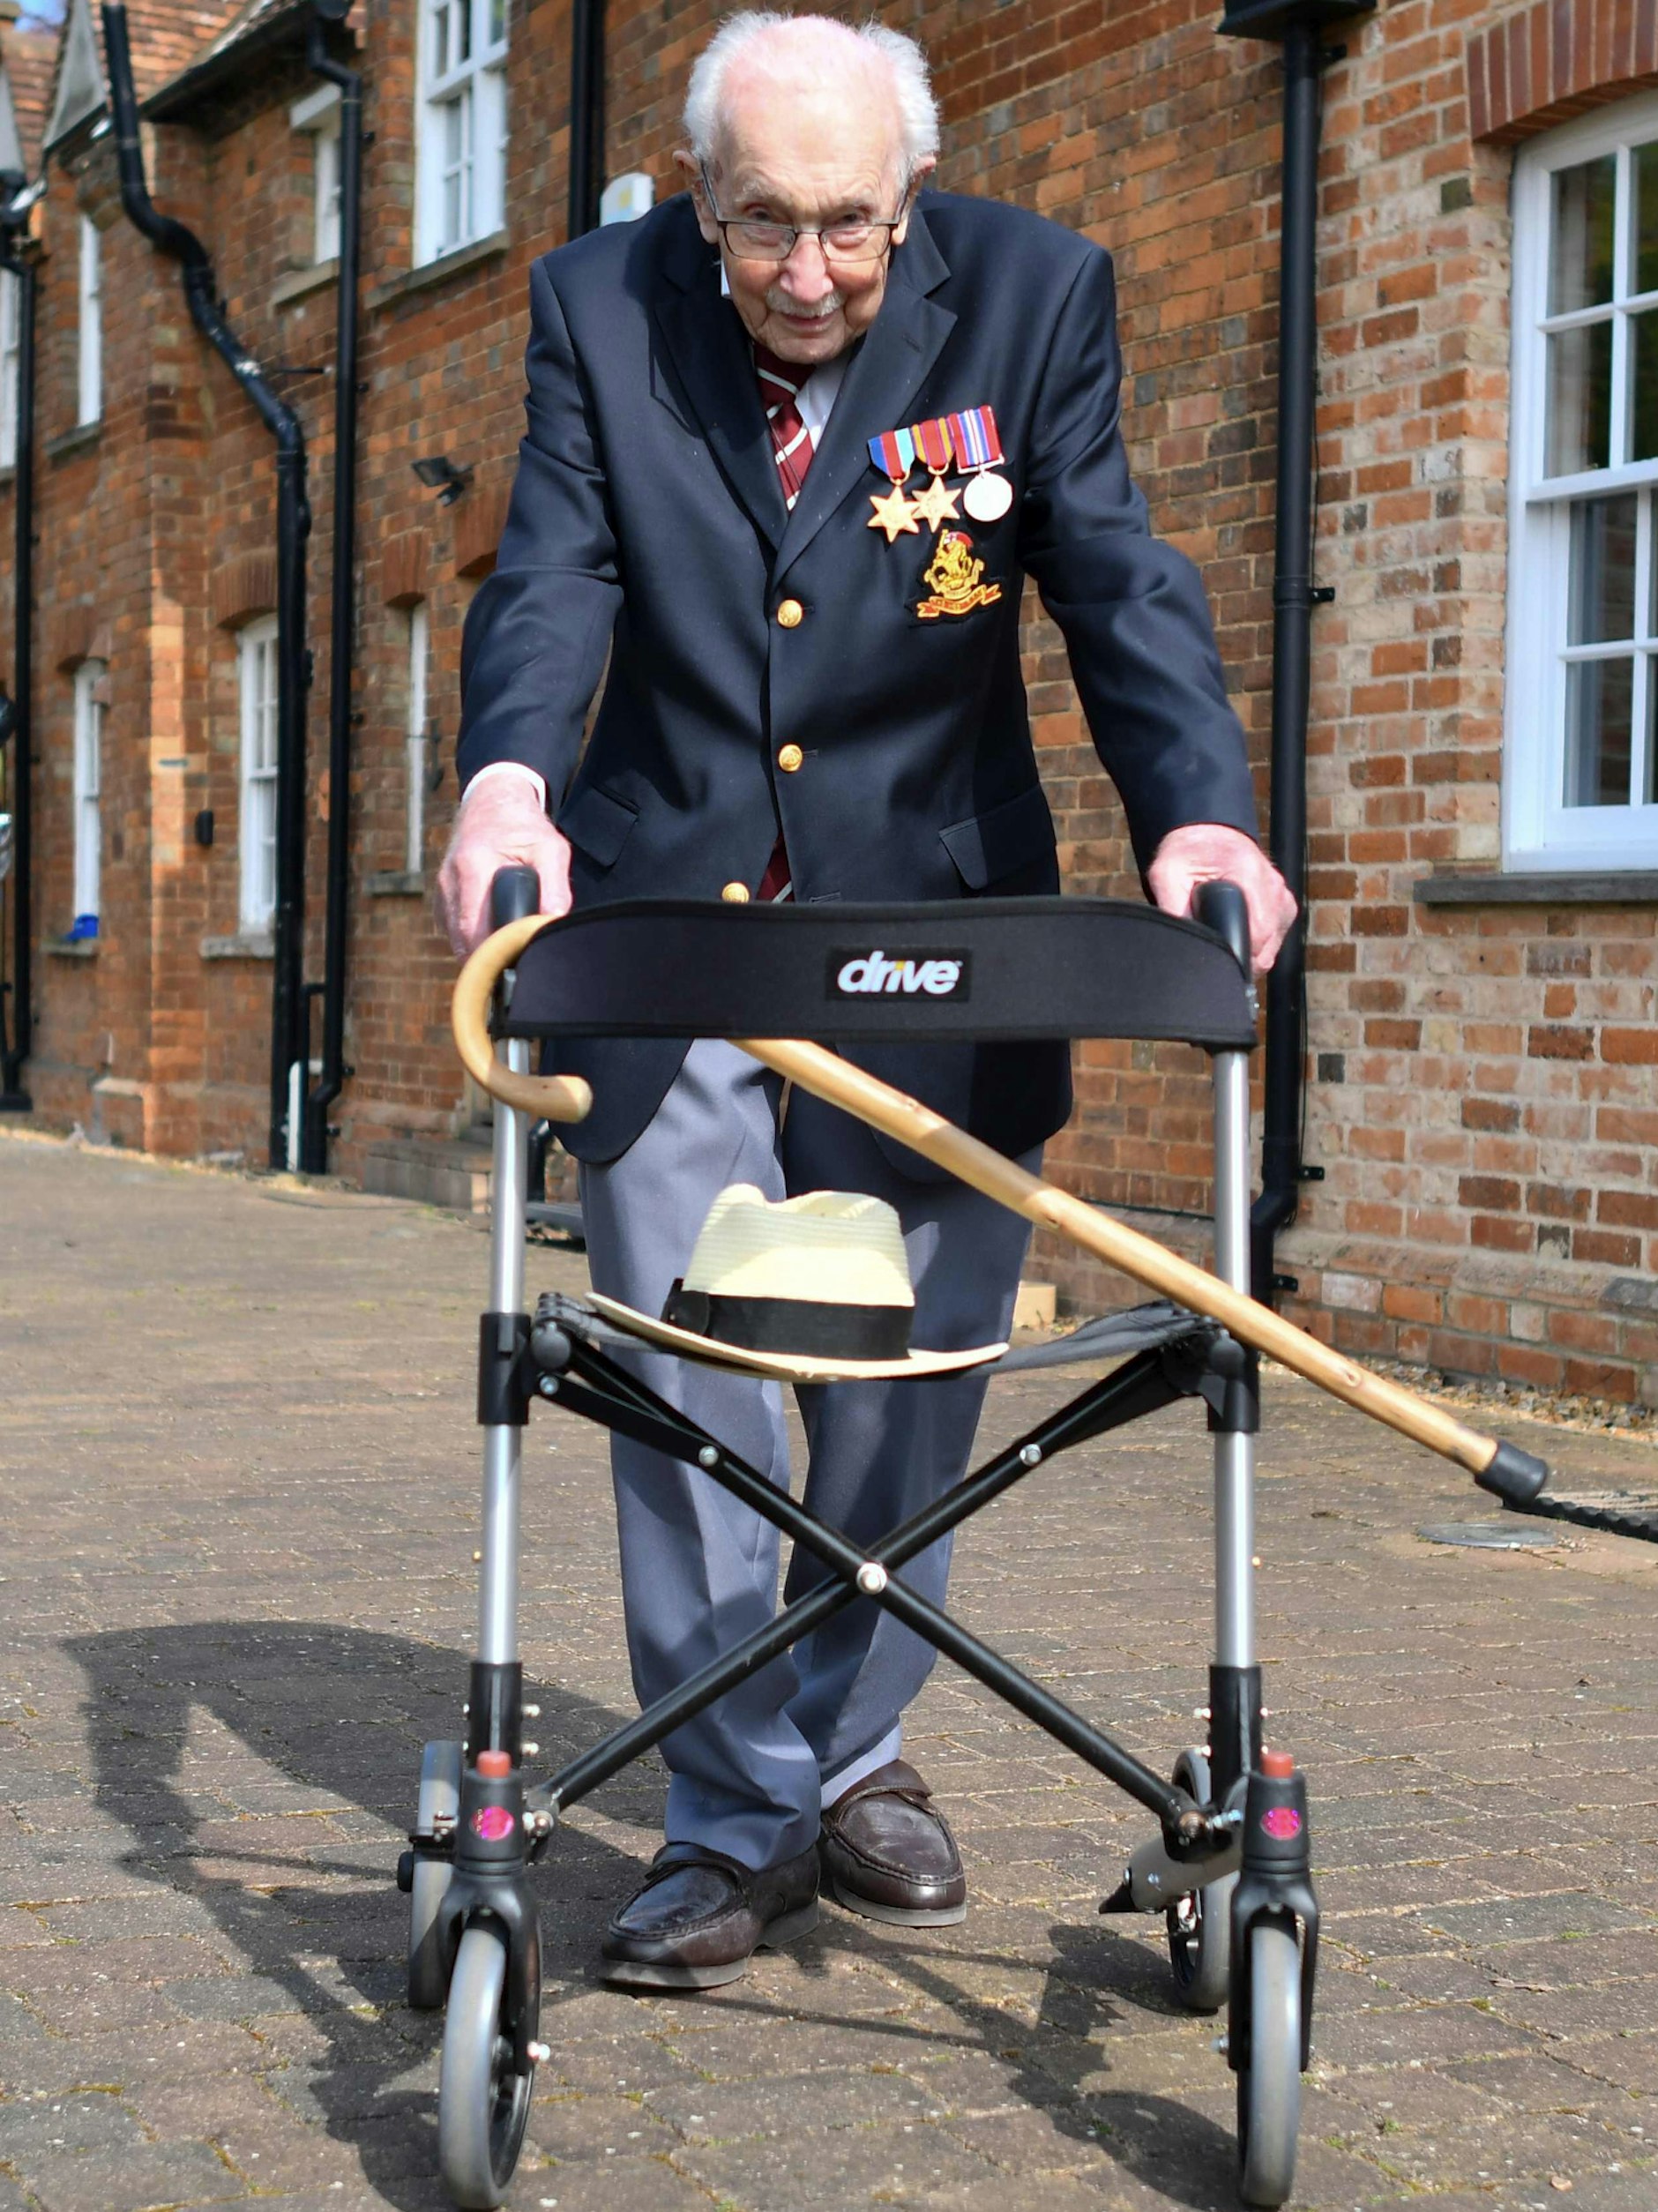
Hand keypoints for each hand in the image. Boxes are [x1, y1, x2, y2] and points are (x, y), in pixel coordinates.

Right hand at [437, 773, 573, 956]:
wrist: (493, 804)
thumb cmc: (525, 827)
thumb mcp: (551, 849)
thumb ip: (555, 886)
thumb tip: (552, 923)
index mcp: (472, 866)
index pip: (473, 928)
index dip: (494, 953)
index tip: (516, 965)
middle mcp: (449, 880)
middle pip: (461, 939)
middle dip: (487, 958)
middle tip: (516, 968)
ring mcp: (440, 889)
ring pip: (455, 938)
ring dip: (479, 950)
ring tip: (508, 951)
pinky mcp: (440, 897)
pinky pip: (453, 930)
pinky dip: (472, 938)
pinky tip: (494, 934)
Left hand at [1147, 823, 1296, 973]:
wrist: (1209, 834)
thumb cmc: (1188, 852)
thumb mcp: (1167, 874)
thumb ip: (1172, 908)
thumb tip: (1181, 943)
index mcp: (1249, 874)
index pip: (1257, 933)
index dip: (1237, 954)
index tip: (1218, 958)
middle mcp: (1274, 885)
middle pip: (1267, 945)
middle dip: (1242, 956)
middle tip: (1215, 948)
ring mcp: (1283, 895)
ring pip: (1273, 945)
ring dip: (1251, 951)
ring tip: (1225, 936)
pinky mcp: (1285, 903)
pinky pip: (1276, 936)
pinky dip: (1259, 943)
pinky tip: (1239, 932)